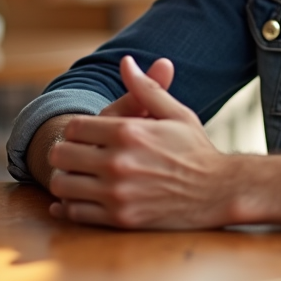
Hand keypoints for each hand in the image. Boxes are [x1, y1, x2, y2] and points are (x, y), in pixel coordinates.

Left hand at [47, 55, 232, 228]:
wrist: (219, 192)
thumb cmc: (196, 150)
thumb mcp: (175, 113)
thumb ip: (146, 88)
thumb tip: (126, 61)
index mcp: (128, 132)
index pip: (74, 127)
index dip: (76, 130)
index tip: (85, 136)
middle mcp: (118, 162)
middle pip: (61, 155)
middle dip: (66, 153)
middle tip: (77, 156)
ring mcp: (117, 193)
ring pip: (63, 185)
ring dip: (66, 180)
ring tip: (80, 177)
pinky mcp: (120, 219)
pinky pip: (76, 213)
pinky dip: (70, 207)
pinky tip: (78, 199)